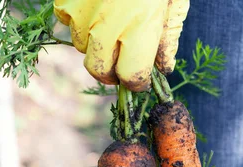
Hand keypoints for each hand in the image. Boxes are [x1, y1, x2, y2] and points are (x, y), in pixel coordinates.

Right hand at [54, 0, 188, 91]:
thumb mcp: (176, 1)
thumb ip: (168, 37)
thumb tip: (163, 69)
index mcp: (141, 26)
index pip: (131, 75)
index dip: (136, 82)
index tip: (139, 79)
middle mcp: (108, 22)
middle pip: (98, 69)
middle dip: (110, 73)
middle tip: (120, 66)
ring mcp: (81, 9)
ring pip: (81, 47)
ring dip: (95, 44)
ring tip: (111, 23)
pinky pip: (66, 21)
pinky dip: (78, 20)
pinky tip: (95, 5)